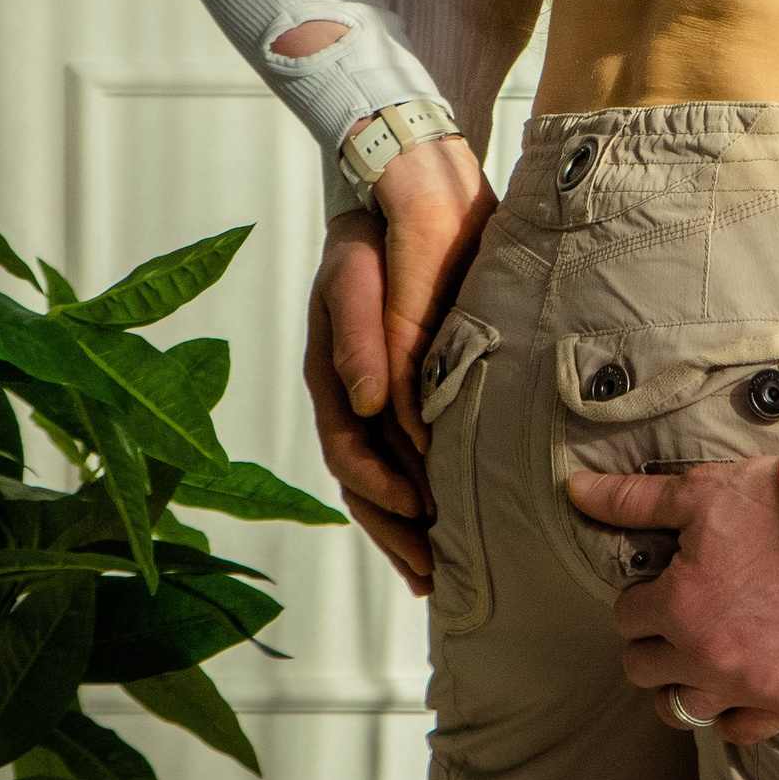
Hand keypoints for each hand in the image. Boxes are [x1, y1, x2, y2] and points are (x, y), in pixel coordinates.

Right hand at [304, 215, 432, 595]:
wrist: (393, 206)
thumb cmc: (368, 246)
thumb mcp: (355, 281)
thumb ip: (360, 340)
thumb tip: (366, 403)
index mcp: (331, 378)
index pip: (349, 450)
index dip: (380, 487)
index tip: (419, 512)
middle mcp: (349, 398)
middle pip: (364, 483)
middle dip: (395, 533)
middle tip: (435, 573)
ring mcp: (372, 401)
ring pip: (383, 482)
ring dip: (407, 530)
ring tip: (440, 572)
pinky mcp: (401, 395)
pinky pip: (404, 461)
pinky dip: (420, 499)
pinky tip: (447, 527)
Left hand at [566, 380, 778, 744]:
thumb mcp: (698, 491)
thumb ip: (629, 501)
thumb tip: (572, 489)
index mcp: (679, 608)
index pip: (627, 619)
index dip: (641, 597)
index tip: (662, 583)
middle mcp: (709, 658)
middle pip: (645, 669)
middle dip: (654, 638)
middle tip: (679, 614)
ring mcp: (755, 686)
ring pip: (683, 710)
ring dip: (683, 681)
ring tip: (701, 651)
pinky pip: (740, 732)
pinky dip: (730, 713)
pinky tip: (735, 683)